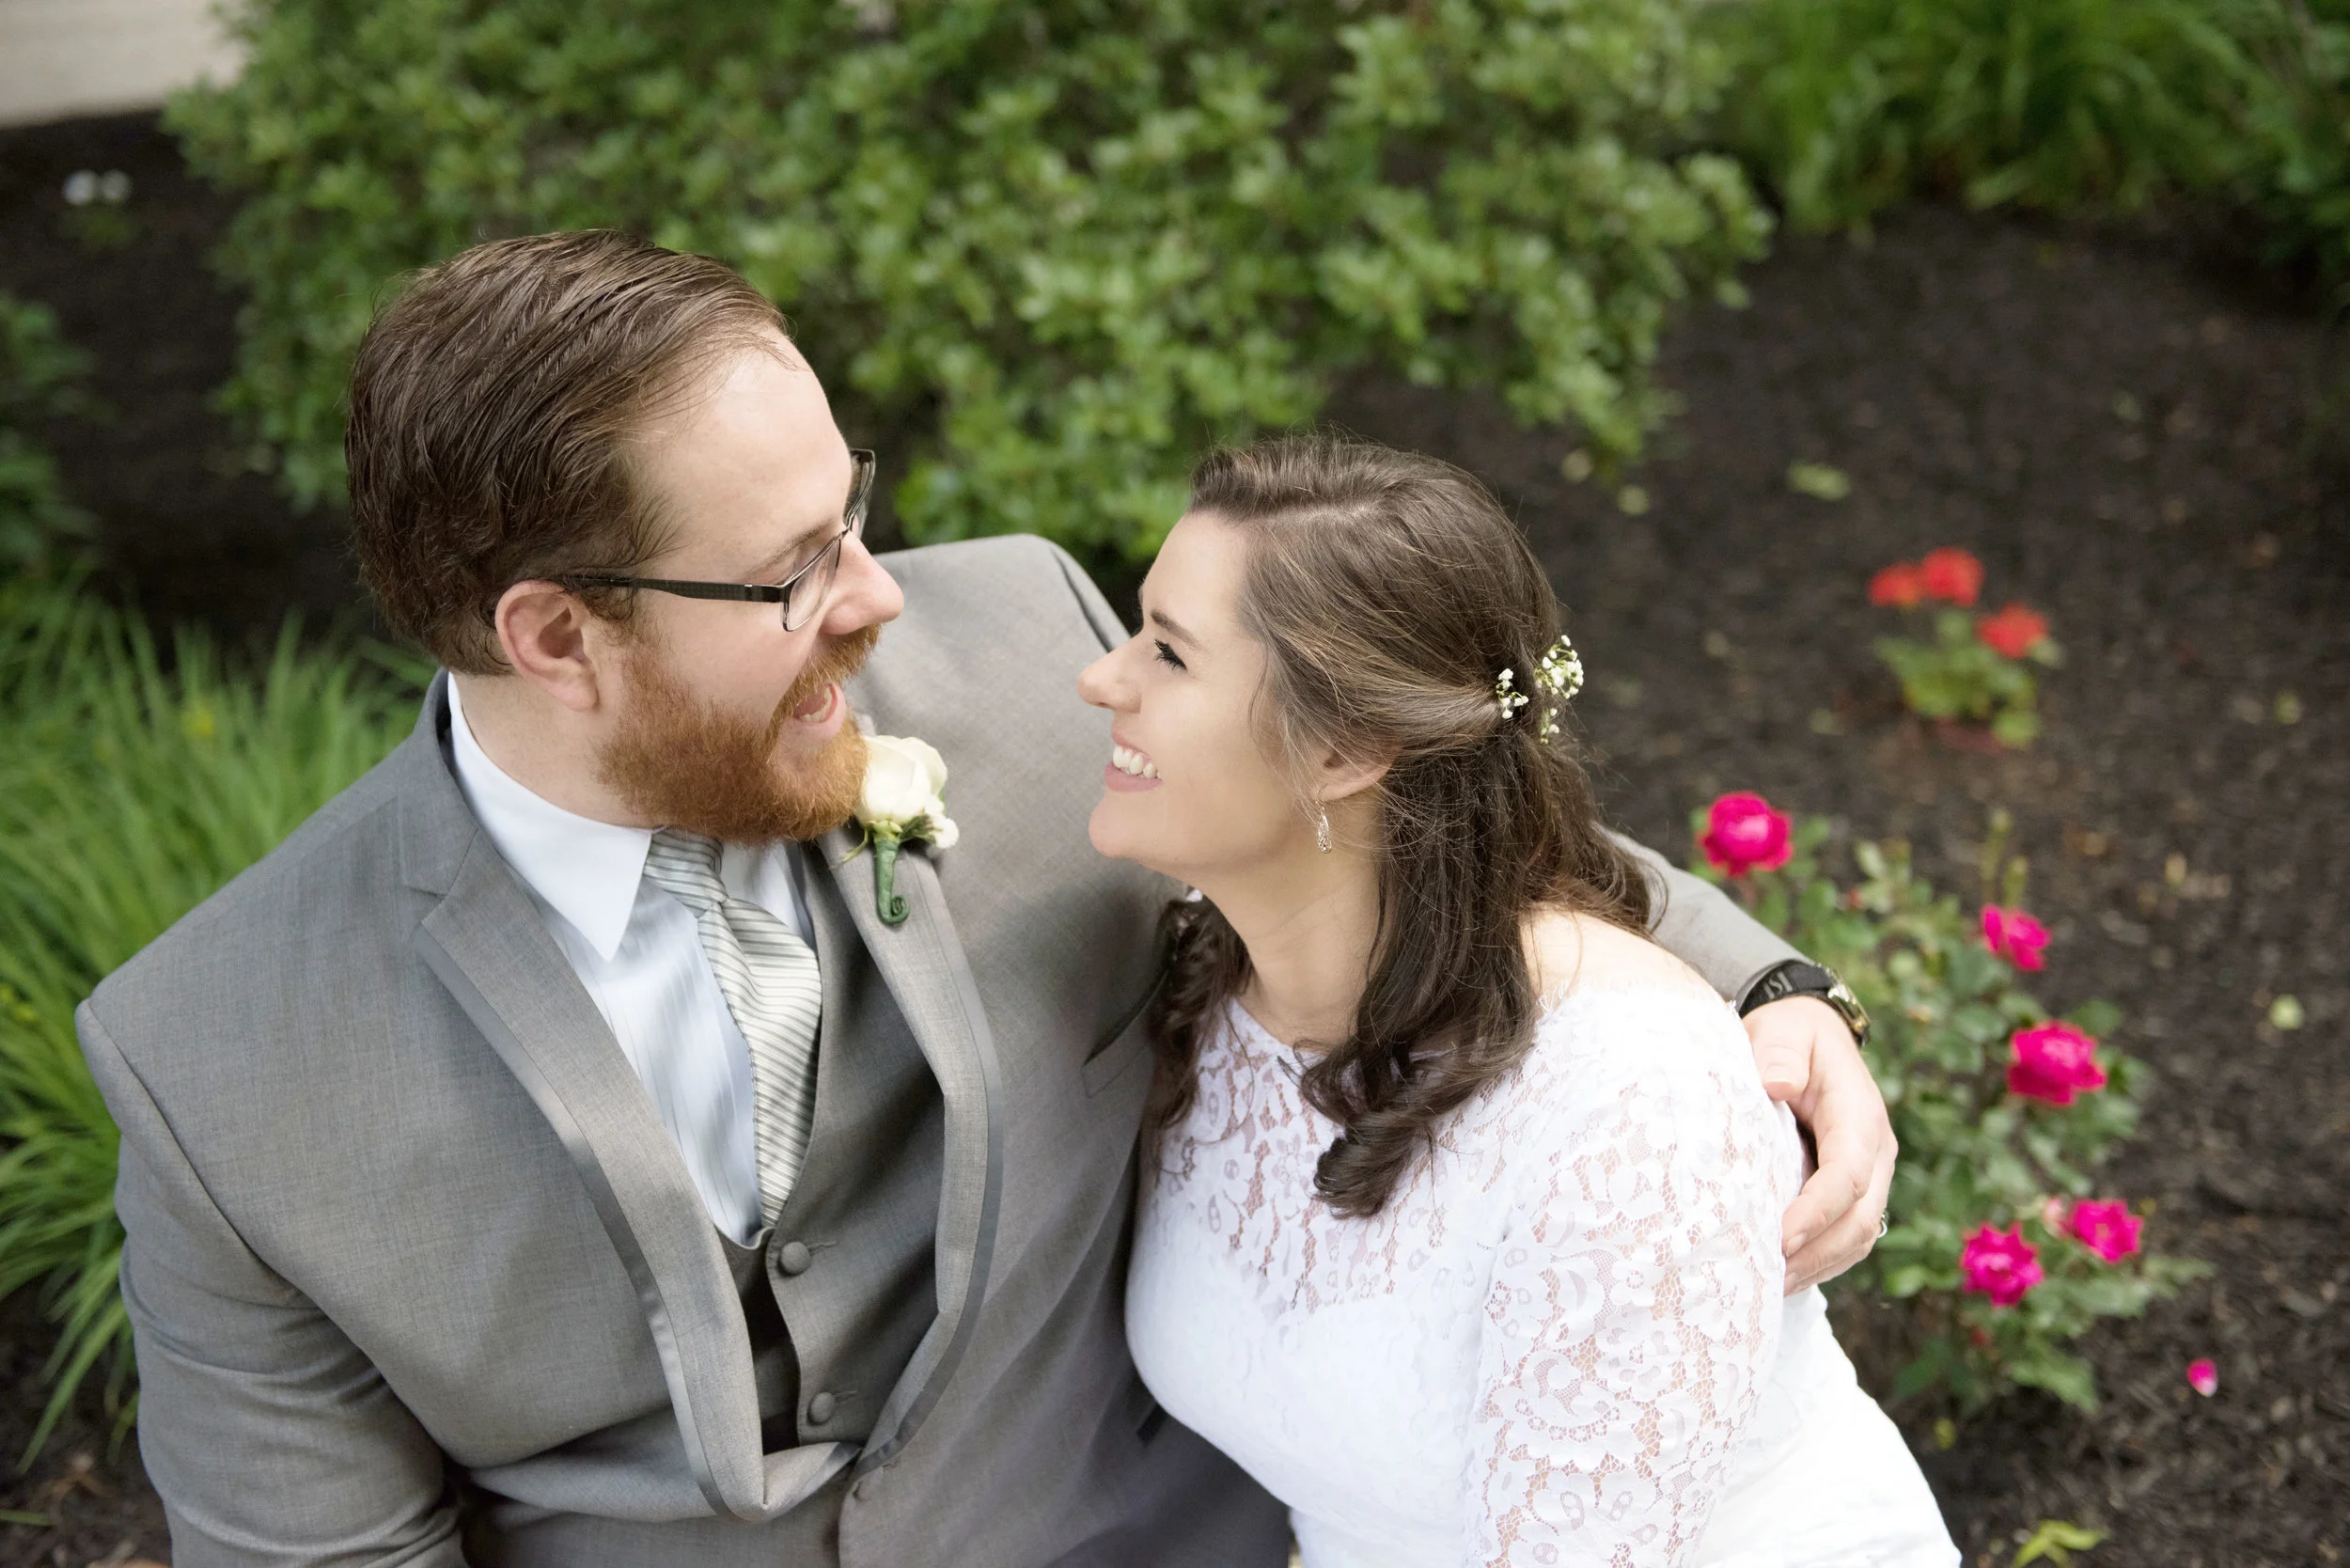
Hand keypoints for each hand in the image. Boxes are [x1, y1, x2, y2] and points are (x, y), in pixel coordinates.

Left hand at [1742, 995, 1894, 1294]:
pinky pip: (1847, 1236)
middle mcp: (1875, 1152)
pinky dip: (1819, 1261)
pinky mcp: (1853, 1191)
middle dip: (1816, 1254)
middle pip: (1859, 1219)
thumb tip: (1778, 1084)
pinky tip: (1781, 1276)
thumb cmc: (1790, 1036)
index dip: (1816, 1212)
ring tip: (1769, 1289)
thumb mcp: (1783, 1031)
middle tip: (1766, 1279)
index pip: (1847, 1174)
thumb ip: (1780, 1054)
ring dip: (1817, 1266)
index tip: (1779, 1239)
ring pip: (1858, 1237)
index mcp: (1859, 1115)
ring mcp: (1869, 1175)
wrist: (1809, 1037)